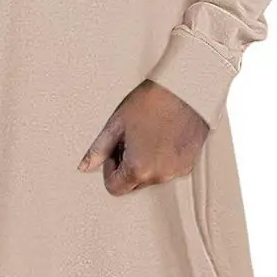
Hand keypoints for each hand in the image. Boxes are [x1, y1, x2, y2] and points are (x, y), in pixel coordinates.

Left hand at [77, 79, 208, 194]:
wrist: (185, 89)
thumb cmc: (152, 102)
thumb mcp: (117, 124)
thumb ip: (99, 149)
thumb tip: (85, 165)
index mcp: (139, 169)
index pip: (114, 187)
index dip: (110, 168)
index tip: (115, 150)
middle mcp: (160, 175)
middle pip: (134, 184)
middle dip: (128, 166)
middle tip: (131, 139)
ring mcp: (178, 171)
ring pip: (153, 177)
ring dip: (146, 163)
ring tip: (148, 135)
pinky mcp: (190, 163)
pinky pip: (170, 169)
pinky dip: (163, 159)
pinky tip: (163, 136)